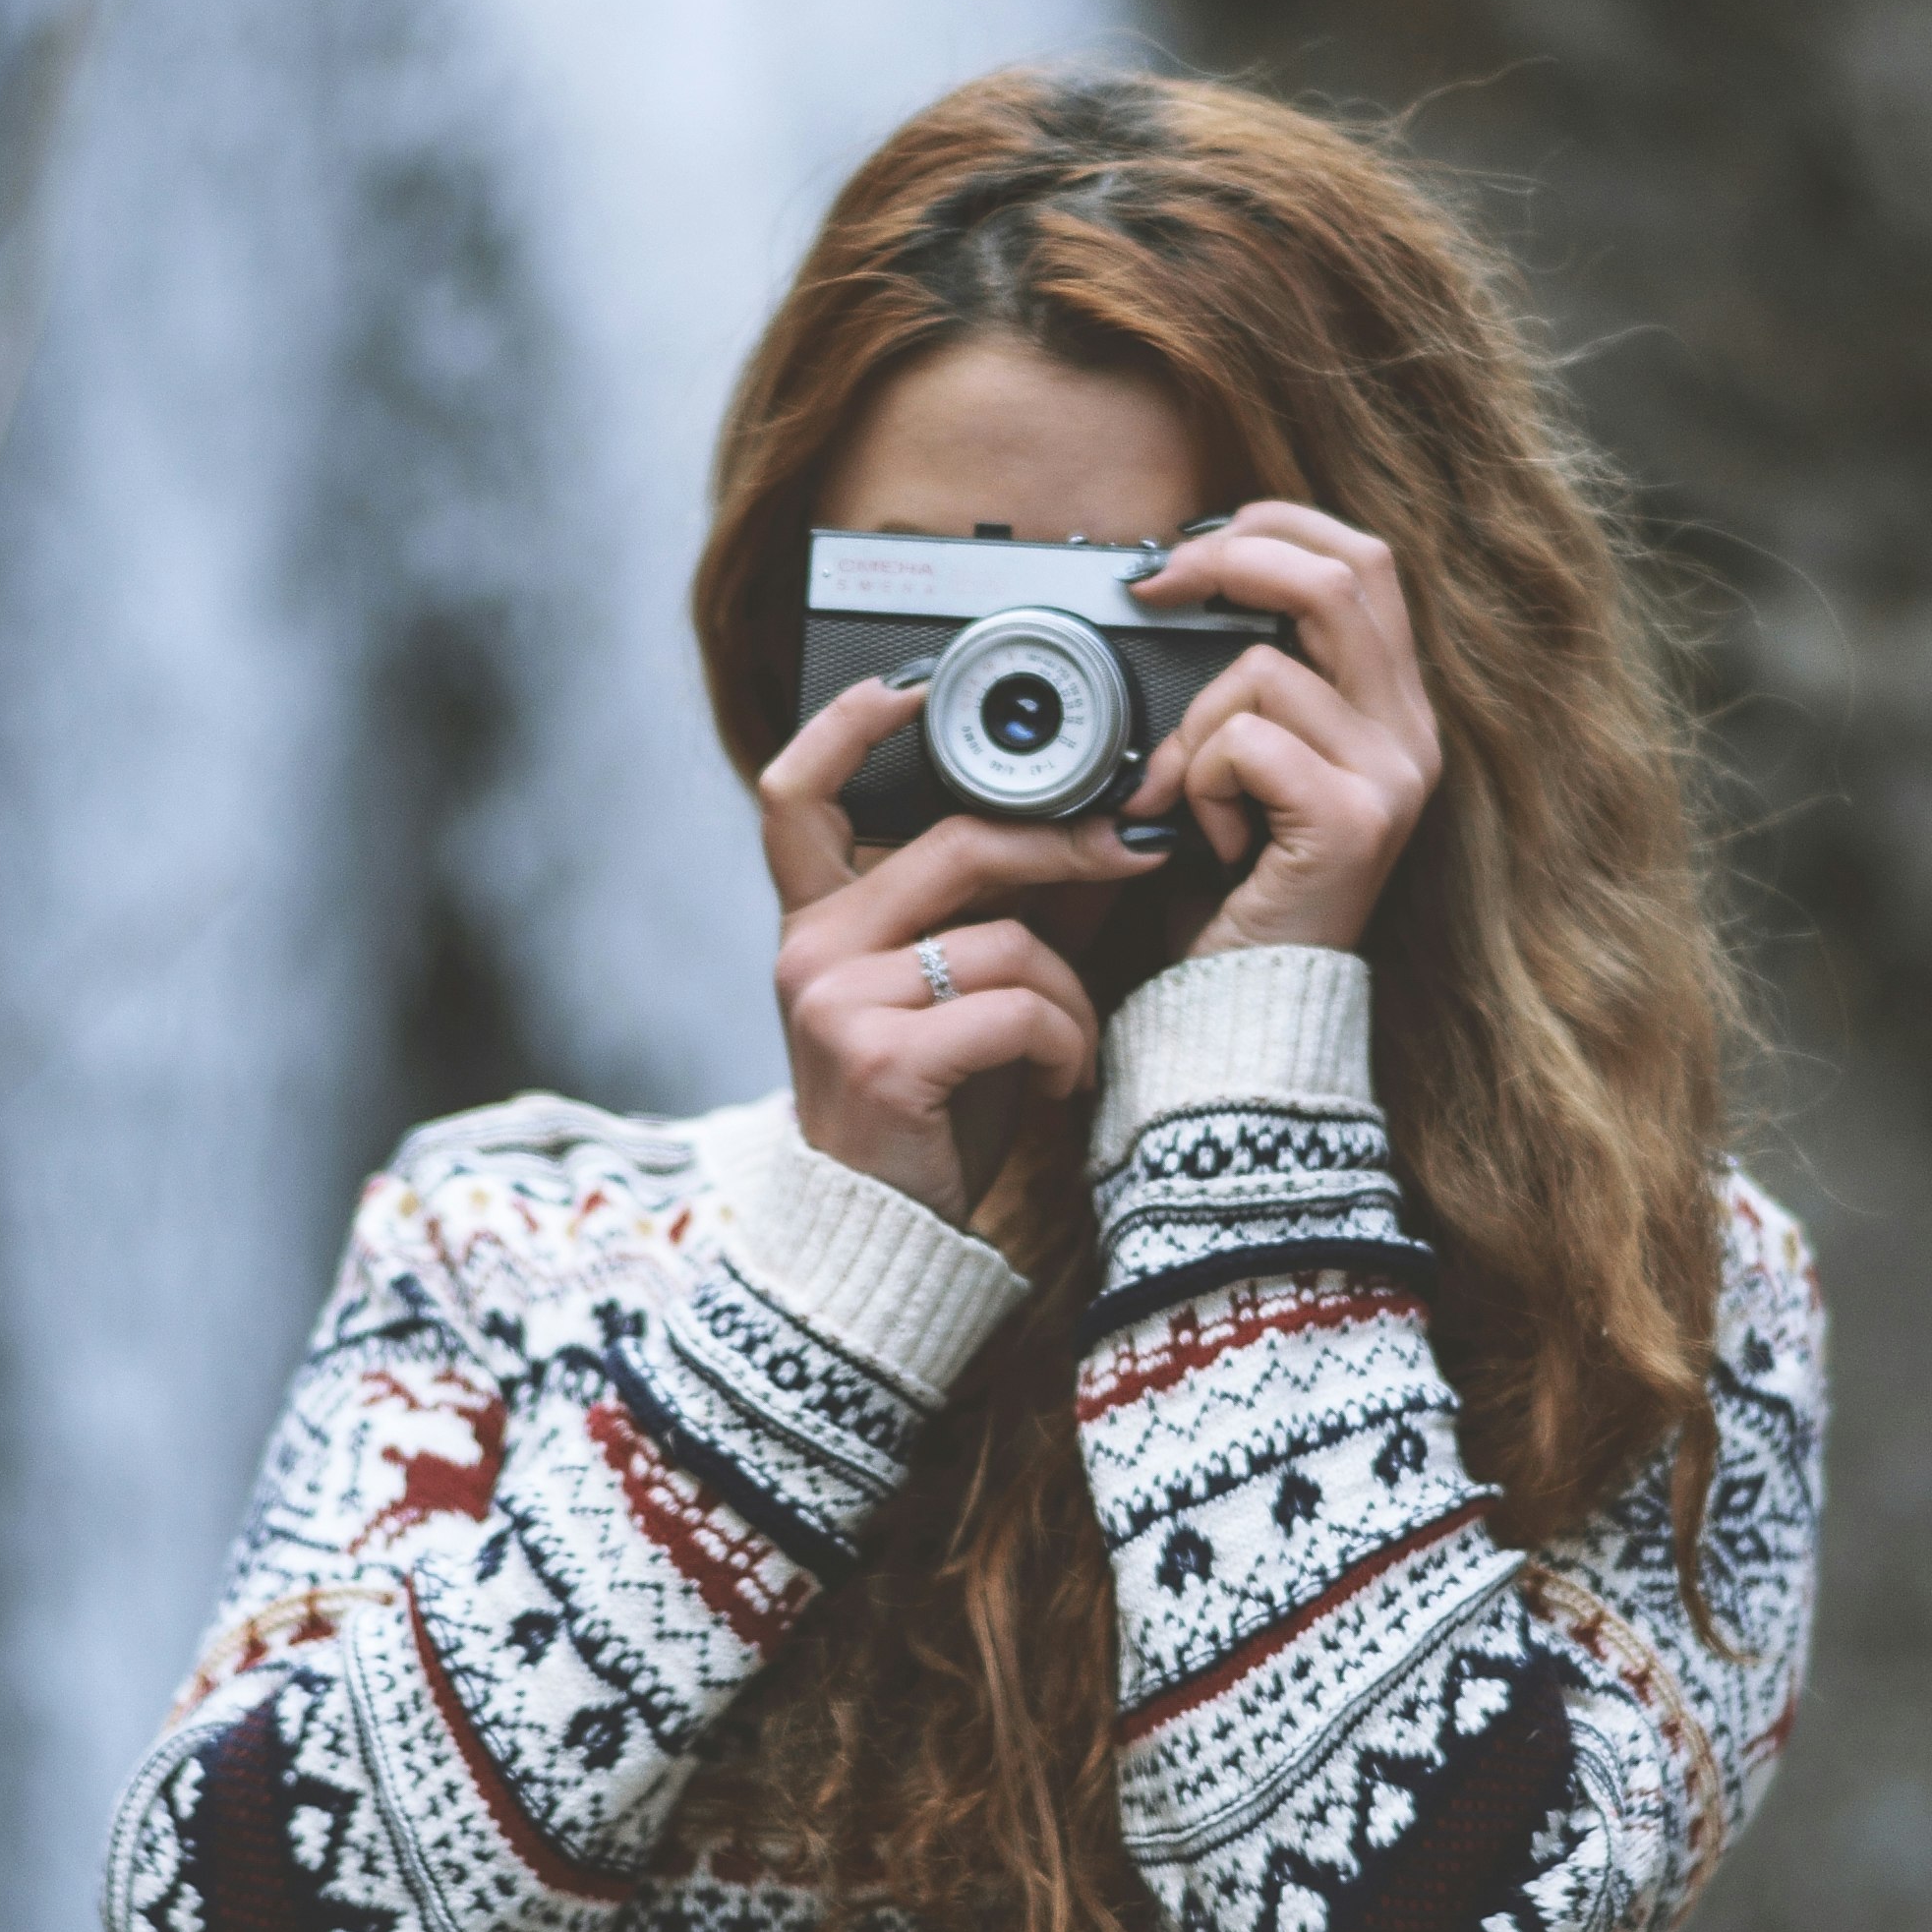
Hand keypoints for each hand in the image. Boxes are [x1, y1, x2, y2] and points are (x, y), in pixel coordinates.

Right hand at [759, 680, 1170, 1231]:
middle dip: (1063, 846)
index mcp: (817, 923)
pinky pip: (1017, 1007)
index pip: (797, 793)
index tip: (915, 686)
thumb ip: (1008, 910)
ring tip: (1073, 1048)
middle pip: (955, 844)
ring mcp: (836, 1003)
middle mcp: (809, 950)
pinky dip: (1065, 1043)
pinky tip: (1059, 1085)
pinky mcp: (881, 1060)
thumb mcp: (964, 995)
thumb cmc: (929, 1114)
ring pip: (1004, 937)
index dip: (848, 725)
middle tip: (1135, 851)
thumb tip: (1098, 826)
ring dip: (1070, 994)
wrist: (886, 1245)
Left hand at [1126, 503, 1441, 957]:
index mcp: (1391, 706)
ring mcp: (1392, 776)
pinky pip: (1243, 742)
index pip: (1364, 560)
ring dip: (1191, 728)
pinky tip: (1208, 838)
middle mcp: (1412, 733)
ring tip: (1192, 797)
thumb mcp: (1251, 762)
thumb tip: (1189, 581)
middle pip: (1337, 576)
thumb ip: (1255, 681)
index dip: (1276, 526)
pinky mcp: (1354, 820)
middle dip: (1228, 561)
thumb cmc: (1235, 885)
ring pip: (1260, 667)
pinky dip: (1198, 783)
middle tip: (1153, 587)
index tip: (1191, 545)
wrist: (1248, 1005)